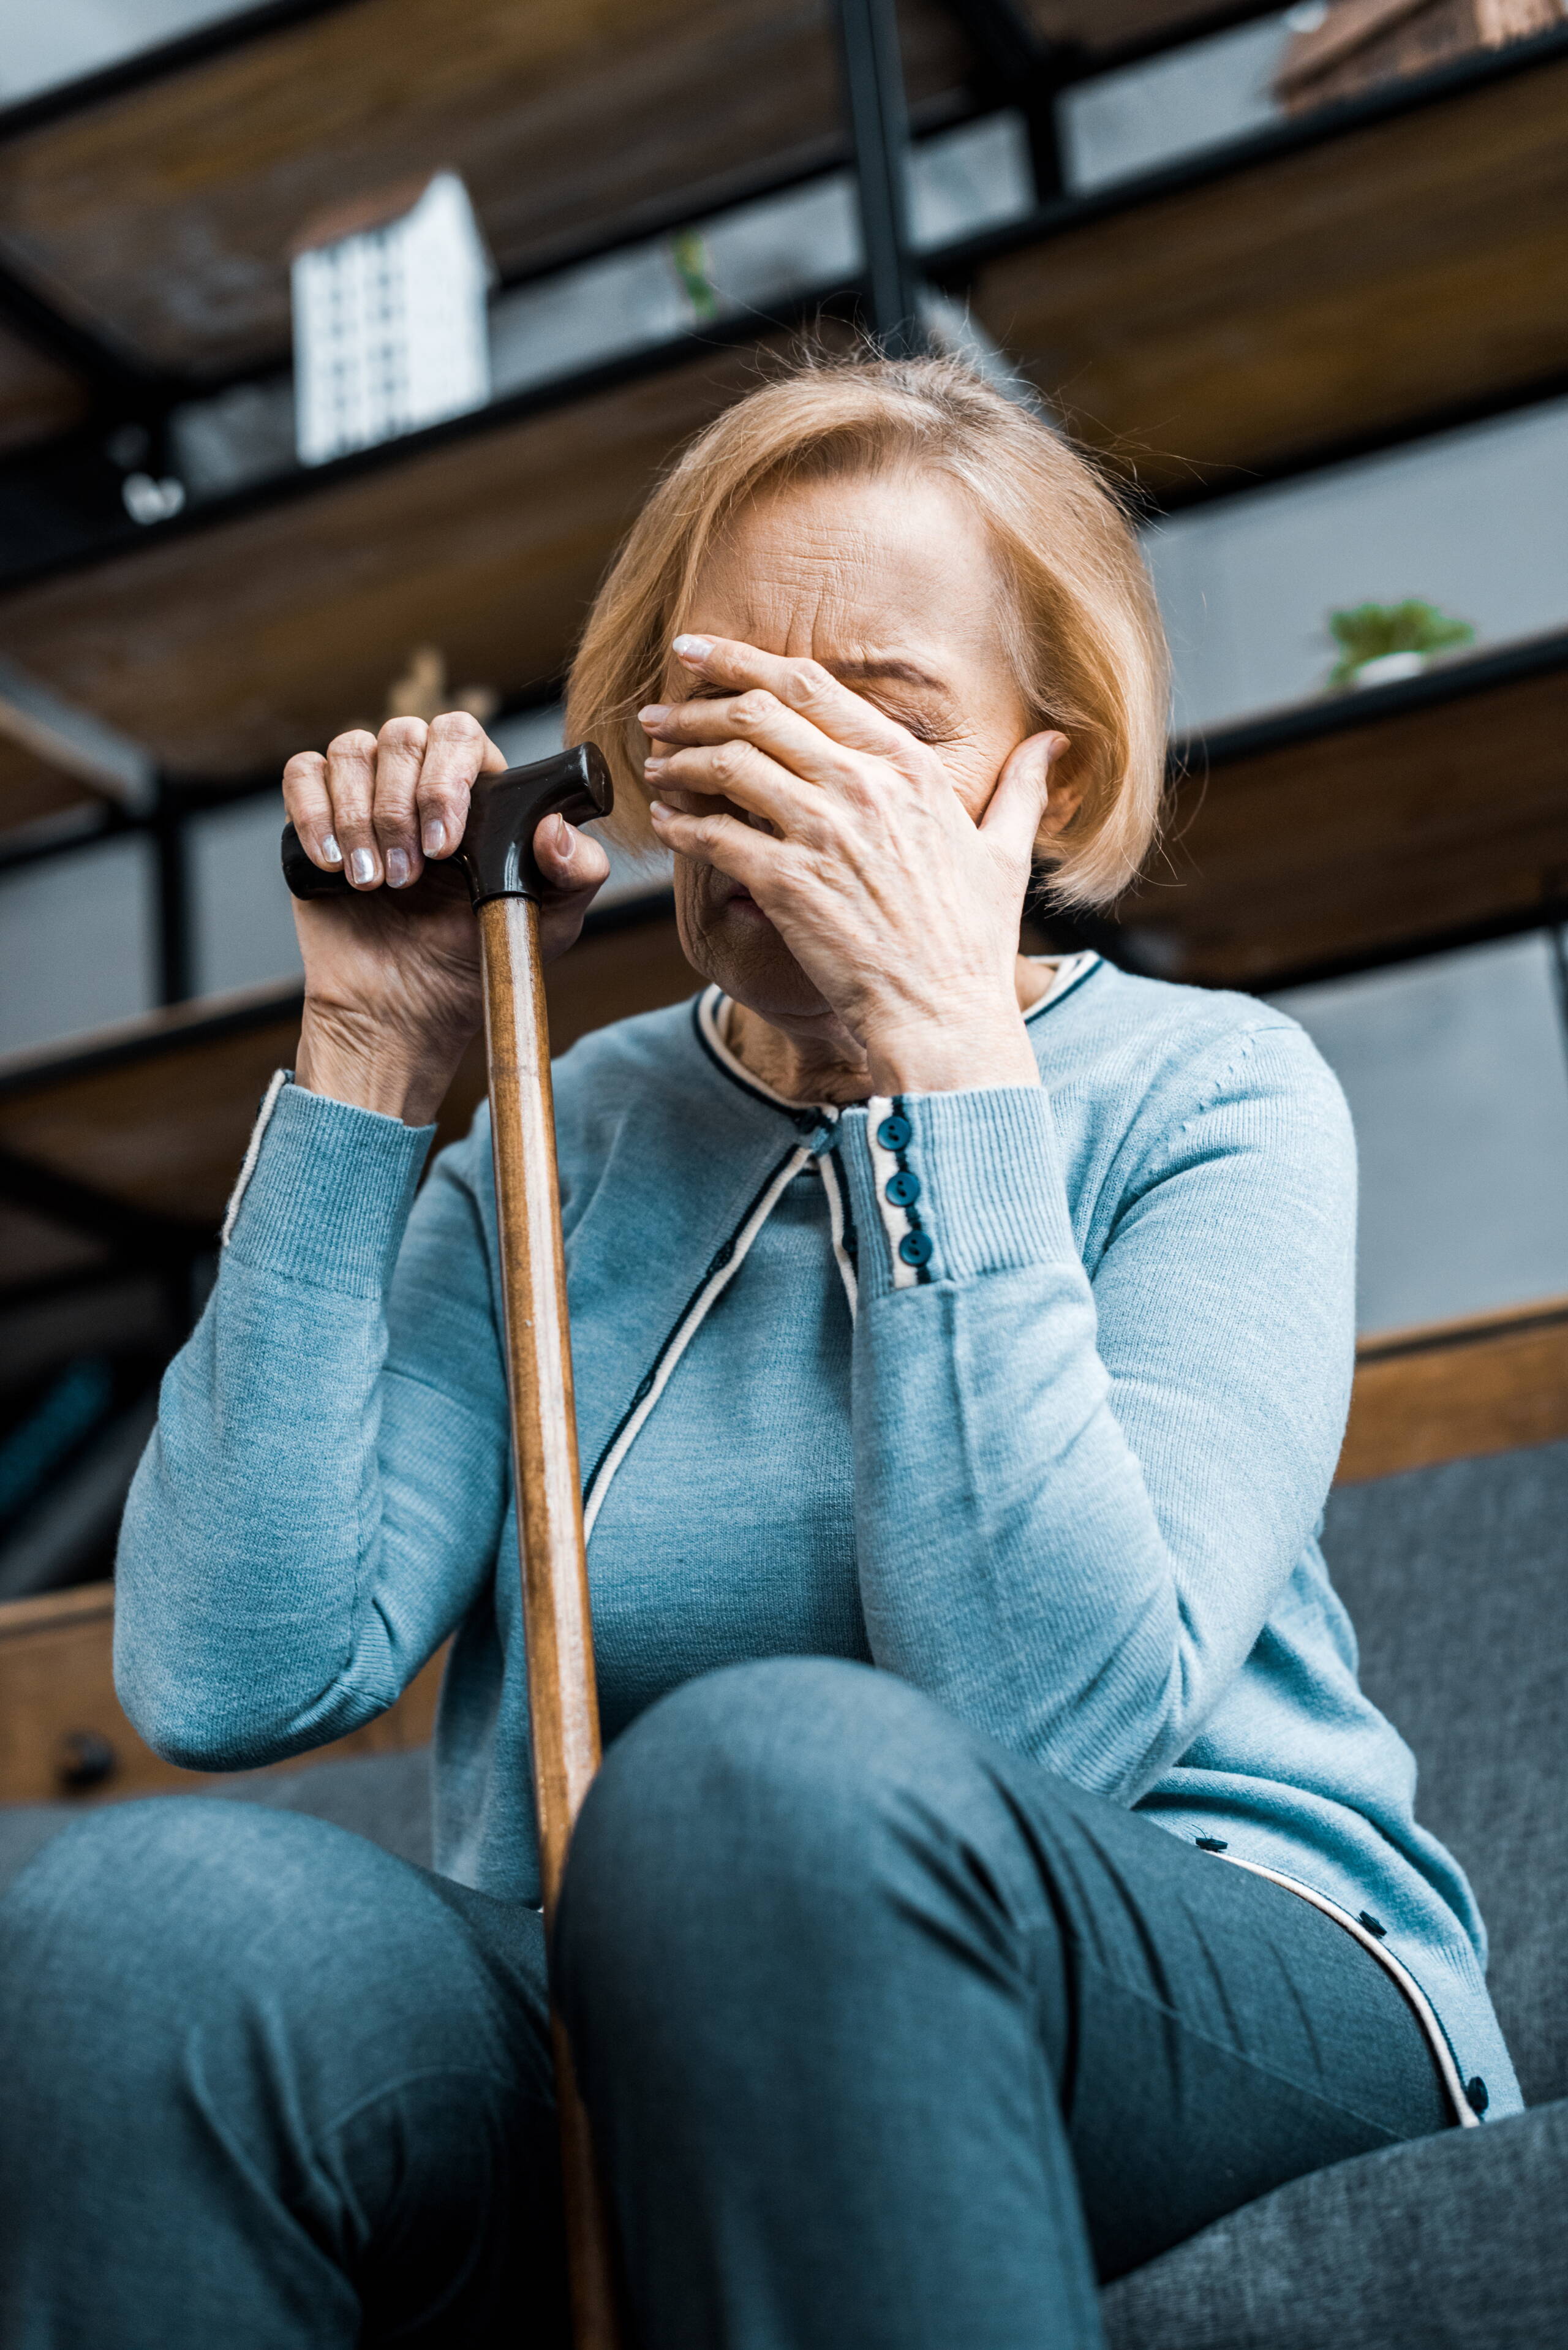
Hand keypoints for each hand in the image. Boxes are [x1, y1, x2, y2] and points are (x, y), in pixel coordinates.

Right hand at [283, 712, 610, 1122]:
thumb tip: (554, 828)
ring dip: (359, 819)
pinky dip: (313, 813)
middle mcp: (419, 782)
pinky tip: (333, 865)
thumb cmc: (474, 961)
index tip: (444, 845)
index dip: (446, 779)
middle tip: (409, 876)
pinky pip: (302, 774)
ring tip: (372, 882)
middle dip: (400, 808)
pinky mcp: (315, 819)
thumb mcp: (549, 923)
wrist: (404, 1011)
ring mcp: (365, 796)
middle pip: (403, 734)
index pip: (460, 735)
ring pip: (351, 750)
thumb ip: (578, 872)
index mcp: (477, 791)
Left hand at [641, 637, 1066, 1094]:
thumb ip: (1022, 788)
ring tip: (655, 759)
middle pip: (759, 714)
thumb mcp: (1007, 854)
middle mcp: (863, 788)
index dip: (744, 659)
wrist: (944, 1017)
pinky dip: (682, 824)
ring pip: (729, 765)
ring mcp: (824, 834)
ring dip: (681, 757)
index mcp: (908, 768)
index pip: (811, 687)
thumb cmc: (972, 945)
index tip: (702, 649)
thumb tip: (1054, 744)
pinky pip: (716, 837)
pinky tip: (666, 823)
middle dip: (697, 701)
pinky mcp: (788, 885)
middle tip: (660, 705)